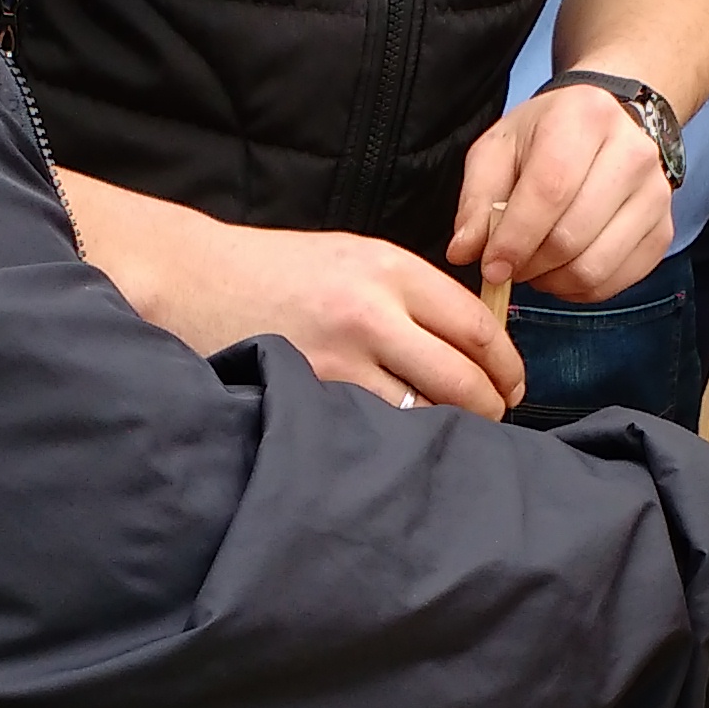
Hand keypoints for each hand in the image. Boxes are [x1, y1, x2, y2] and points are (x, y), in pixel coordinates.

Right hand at [65, 170, 523, 412]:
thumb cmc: (275, 271)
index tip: (513, 386)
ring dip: (450, 431)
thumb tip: (470, 342)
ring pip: (426, 409)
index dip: (507, 364)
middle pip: (463, 373)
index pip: (476, 324)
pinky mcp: (313, 388)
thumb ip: (409, 294)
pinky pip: (377, 427)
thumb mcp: (352, 258)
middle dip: (491, 405)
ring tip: (455, 441)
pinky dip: (399, 442)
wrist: (195, 279)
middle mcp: (373, 308)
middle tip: (496, 421)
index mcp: (389, 267)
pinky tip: (403, 449)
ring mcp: (341, 355)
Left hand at [449, 82, 674, 303]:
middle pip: (572, 237)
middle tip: (511, 264)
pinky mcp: (664, 231)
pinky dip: (581, 289)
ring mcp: (656, 195)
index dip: (515, 239)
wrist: (612, 124)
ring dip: (554, 282)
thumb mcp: (499, 150)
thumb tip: (464, 251)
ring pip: (595, 267)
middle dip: (530, 265)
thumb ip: (477, 200)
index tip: (491, 267)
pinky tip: (563, 270)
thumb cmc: (547, 136)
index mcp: (584, 119)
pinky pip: (616, 282)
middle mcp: (632, 154)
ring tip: (536, 266)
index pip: (550, 192)